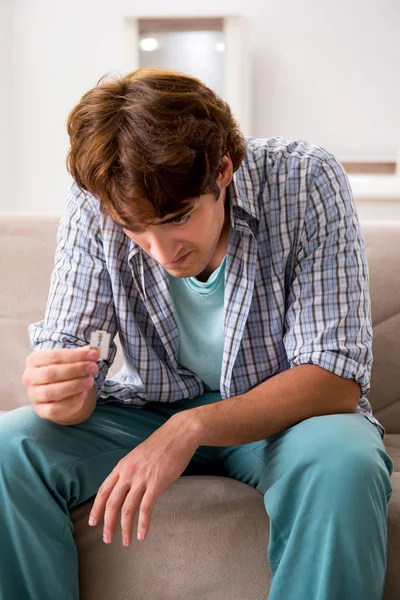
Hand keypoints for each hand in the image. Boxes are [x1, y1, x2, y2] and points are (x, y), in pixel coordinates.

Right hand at [22, 345, 99, 423]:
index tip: (93, 355)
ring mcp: (34, 395)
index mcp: (34, 360)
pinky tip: (83, 394)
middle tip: (93, 367)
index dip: (75, 355)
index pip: (54, 356)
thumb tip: (94, 350)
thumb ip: (81, 355)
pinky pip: (54, 408)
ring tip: (90, 381)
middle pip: (51, 373)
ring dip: (74, 385)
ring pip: (51, 391)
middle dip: (75, 369)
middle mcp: (29, 377)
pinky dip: (70, 401)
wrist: (59, 396)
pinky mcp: (41, 410)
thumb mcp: (71, 361)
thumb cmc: (64, 373)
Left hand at [88, 413, 199, 545]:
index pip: (103, 491)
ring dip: (125, 529)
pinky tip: (142, 534)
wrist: (179, 434)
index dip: (96, 508)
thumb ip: (130, 471)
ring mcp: (142, 478)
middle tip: (107, 539)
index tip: (92, 522)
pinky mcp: (157, 483)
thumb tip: (127, 488)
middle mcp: (128, 473)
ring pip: (127, 509)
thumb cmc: (161, 445)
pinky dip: (143, 524)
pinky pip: (146, 508)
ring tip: (125, 542)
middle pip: (112, 503)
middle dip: (108, 524)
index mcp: (122, 466)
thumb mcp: (138, 456)